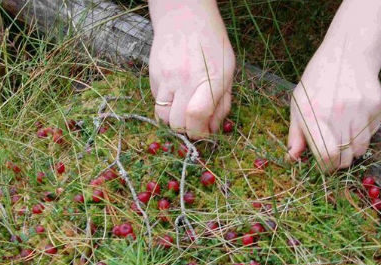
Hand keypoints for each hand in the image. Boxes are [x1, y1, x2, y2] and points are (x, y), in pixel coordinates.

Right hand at [149, 1, 234, 139]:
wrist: (184, 15)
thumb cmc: (212, 44)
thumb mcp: (227, 71)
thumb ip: (221, 103)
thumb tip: (211, 129)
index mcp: (212, 78)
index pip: (197, 116)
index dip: (199, 132)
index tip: (203, 132)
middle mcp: (186, 78)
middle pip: (177, 122)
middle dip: (186, 129)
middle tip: (194, 123)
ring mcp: (167, 77)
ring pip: (162, 116)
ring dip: (173, 119)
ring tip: (183, 109)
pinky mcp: (153, 75)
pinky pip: (157, 101)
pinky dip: (166, 105)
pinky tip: (175, 92)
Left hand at [287, 46, 380, 171]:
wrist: (346, 54)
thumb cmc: (317, 83)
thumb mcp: (298, 104)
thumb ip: (296, 134)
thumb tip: (292, 159)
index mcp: (314, 116)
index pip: (326, 157)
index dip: (326, 166)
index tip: (324, 164)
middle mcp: (337, 114)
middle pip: (345, 159)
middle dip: (339, 162)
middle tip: (335, 154)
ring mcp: (359, 110)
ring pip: (360, 149)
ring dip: (353, 149)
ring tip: (344, 135)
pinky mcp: (375, 106)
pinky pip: (372, 133)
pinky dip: (364, 134)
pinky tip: (356, 119)